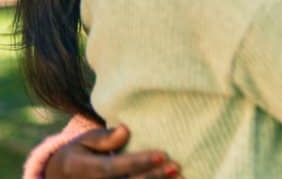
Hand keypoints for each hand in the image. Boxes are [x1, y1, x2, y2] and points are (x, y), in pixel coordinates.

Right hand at [45, 125, 181, 178]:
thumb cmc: (77, 155)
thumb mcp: (81, 142)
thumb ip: (102, 138)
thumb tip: (125, 131)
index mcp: (82, 170)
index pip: (113, 168)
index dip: (138, 162)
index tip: (162, 154)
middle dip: (154, 177)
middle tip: (176, 167)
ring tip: (181, 178)